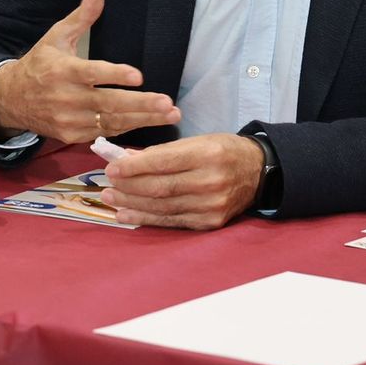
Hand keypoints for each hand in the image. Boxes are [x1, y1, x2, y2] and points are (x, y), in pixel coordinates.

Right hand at [0, 0, 179, 142]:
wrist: (10, 100)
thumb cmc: (40, 63)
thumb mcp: (58, 35)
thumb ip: (82, 14)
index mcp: (62, 70)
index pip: (91, 73)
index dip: (114, 75)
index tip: (138, 76)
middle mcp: (66, 98)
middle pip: (108, 103)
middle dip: (140, 104)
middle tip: (167, 103)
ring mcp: (69, 120)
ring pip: (111, 121)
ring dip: (143, 119)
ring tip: (170, 114)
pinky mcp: (72, 135)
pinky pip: (105, 132)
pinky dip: (128, 128)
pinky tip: (150, 121)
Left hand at [101, 133, 264, 229]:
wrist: (258, 172)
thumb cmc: (223, 152)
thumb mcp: (199, 141)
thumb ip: (164, 152)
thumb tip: (126, 159)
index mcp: (209, 154)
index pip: (164, 162)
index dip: (134, 167)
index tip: (112, 168)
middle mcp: (211, 181)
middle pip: (160, 187)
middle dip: (129, 186)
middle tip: (107, 184)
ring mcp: (211, 205)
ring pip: (163, 207)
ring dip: (132, 204)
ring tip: (111, 199)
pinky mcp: (210, 222)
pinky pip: (172, 221)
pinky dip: (146, 218)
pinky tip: (128, 214)